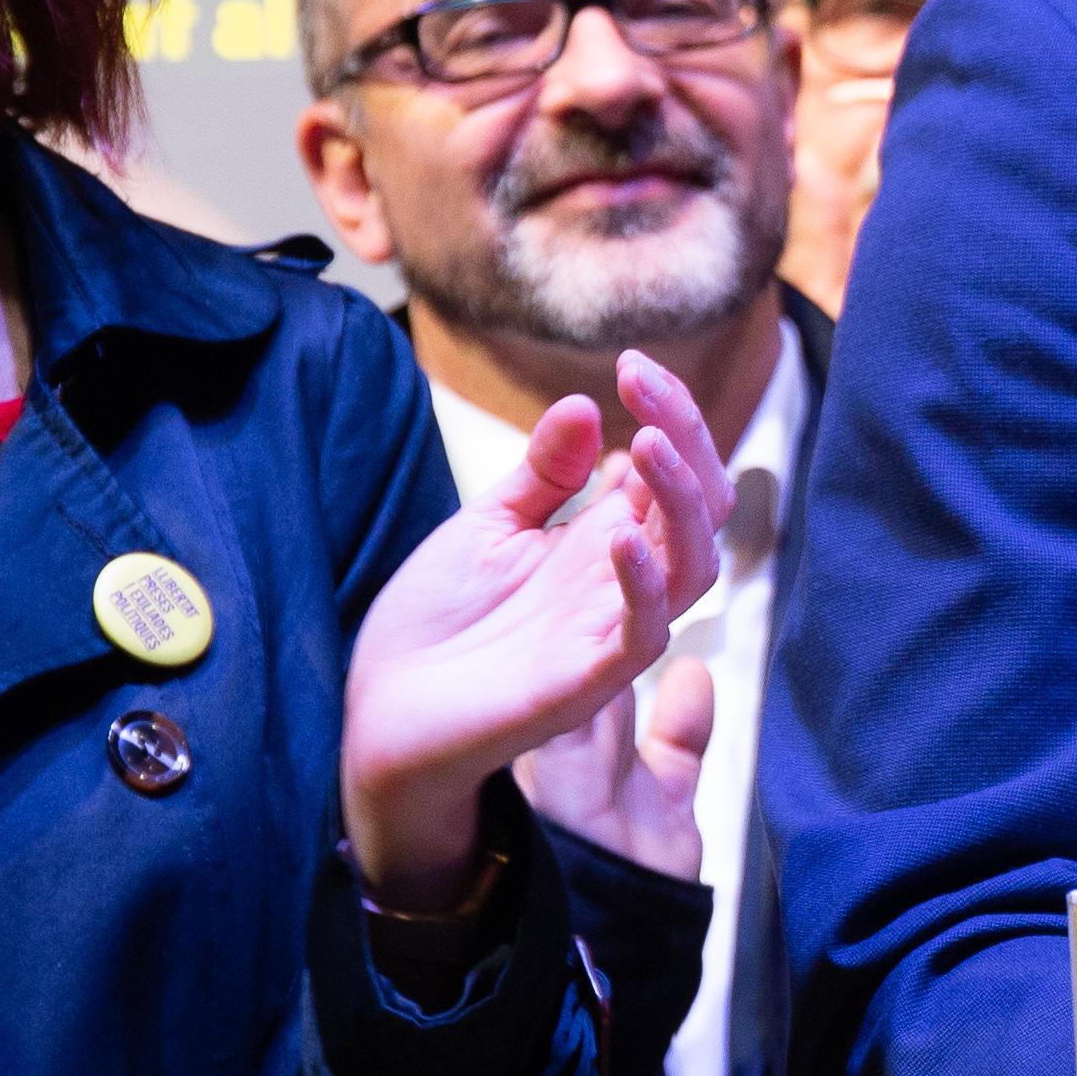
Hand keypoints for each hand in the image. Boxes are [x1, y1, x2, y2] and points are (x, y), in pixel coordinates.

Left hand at [341, 350, 727, 902]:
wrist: (376, 712)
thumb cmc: (433, 627)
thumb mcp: (486, 527)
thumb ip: (543, 474)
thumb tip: (585, 404)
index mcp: (604, 543)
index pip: (674, 472)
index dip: (669, 413)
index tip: (631, 363)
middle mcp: (620, 584)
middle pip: (699, 509)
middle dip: (686, 438)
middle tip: (643, 384)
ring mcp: (608, 632)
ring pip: (693, 568)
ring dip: (681, 502)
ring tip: (648, 444)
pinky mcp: (585, 684)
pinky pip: (643, 638)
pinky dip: (643, 587)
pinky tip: (617, 537)